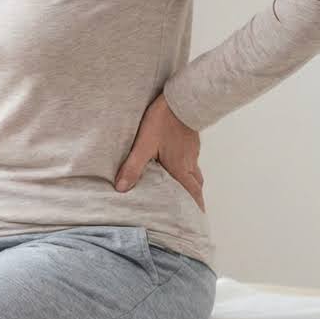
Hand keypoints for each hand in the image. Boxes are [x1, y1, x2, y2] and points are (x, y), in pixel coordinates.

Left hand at [115, 94, 205, 210]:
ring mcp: (191, 151)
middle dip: (193, 199)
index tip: (197, 219)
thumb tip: (122, 188)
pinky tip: (178, 166)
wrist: (181, 98)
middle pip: (195, 186)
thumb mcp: (143, 145)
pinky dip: (187, 170)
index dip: (194, 207)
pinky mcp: (190, 141)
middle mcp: (189, 162)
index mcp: (179, 168)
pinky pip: (191, 161)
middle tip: (190, 209)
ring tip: (182, 191)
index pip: (191, 194)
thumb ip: (133, 167)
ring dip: (191, 184)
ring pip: (194, 173)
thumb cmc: (163, 121)